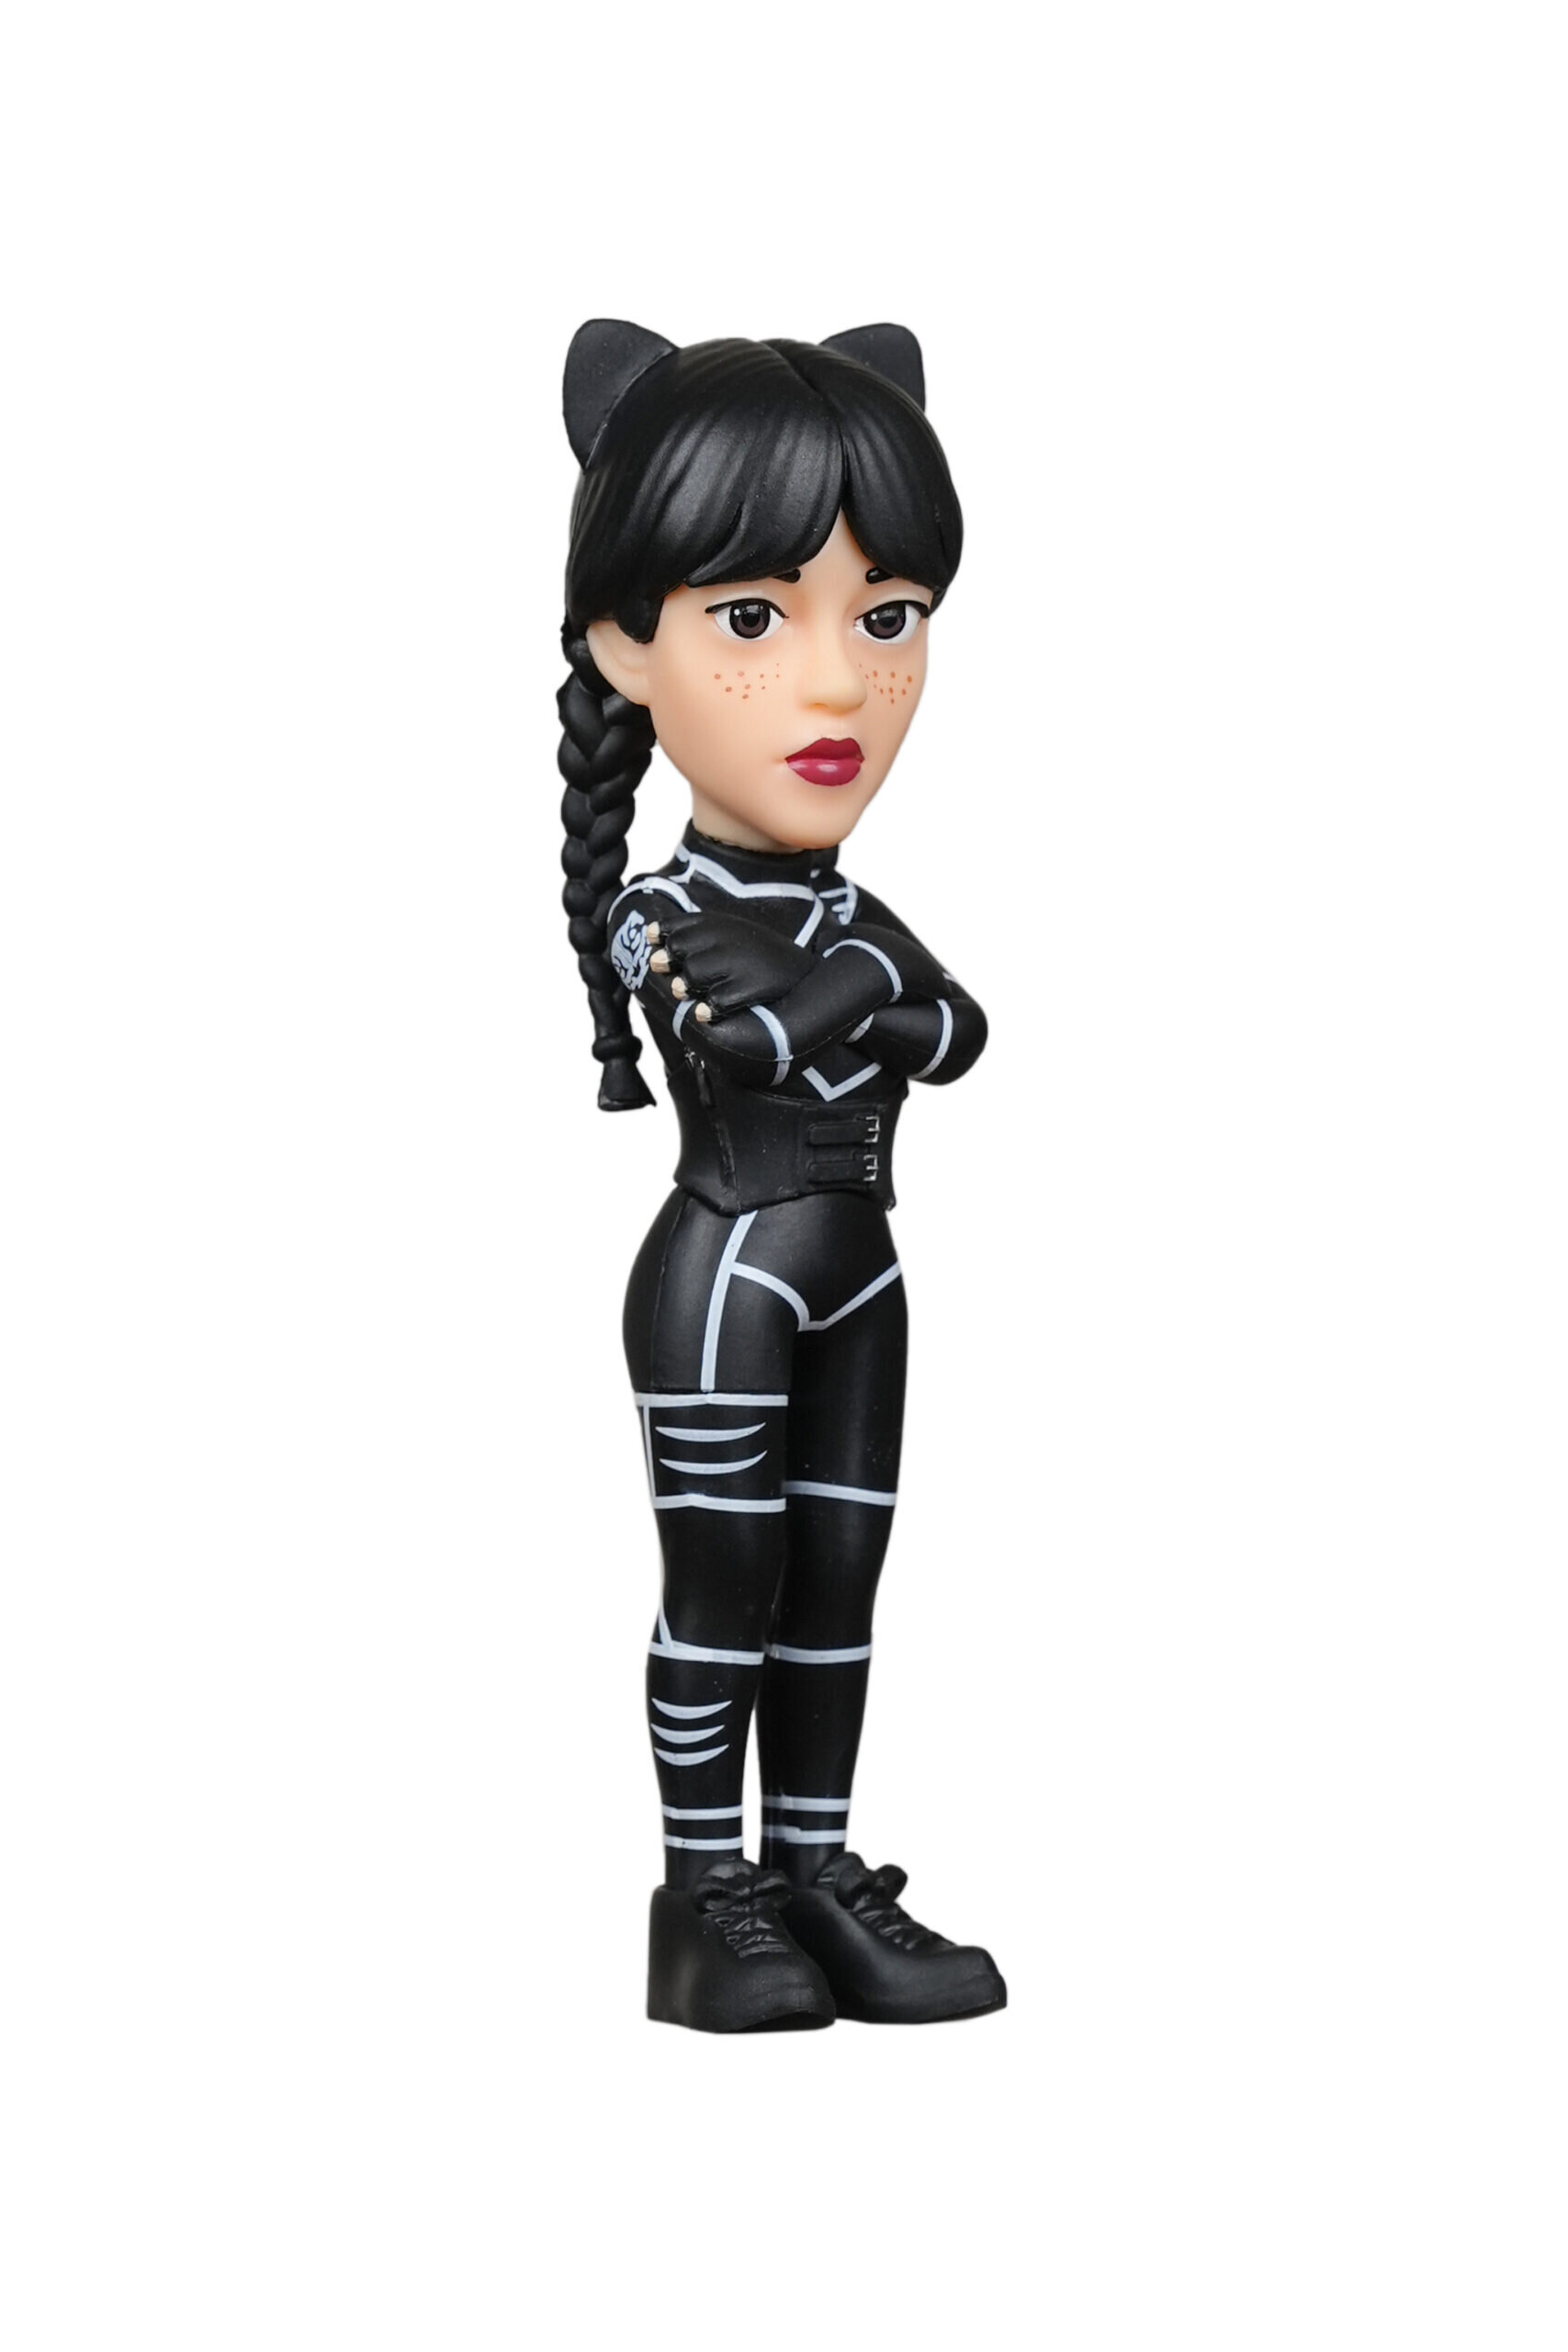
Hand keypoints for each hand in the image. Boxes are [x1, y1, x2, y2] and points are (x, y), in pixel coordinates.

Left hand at [646, 911, 814, 1022]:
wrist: (807, 979)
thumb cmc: (760, 961)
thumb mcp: (733, 938)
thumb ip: (695, 936)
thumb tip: (650, 935)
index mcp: (721, 926)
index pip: (677, 926)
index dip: (663, 937)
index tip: (659, 946)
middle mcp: (729, 940)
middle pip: (679, 950)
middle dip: (671, 962)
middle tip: (676, 975)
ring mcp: (740, 964)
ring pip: (692, 976)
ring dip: (686, 987)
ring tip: (693, 994)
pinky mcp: (752, 988)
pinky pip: (716, 1002)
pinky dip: (706, 1010)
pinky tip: (706, 1013)